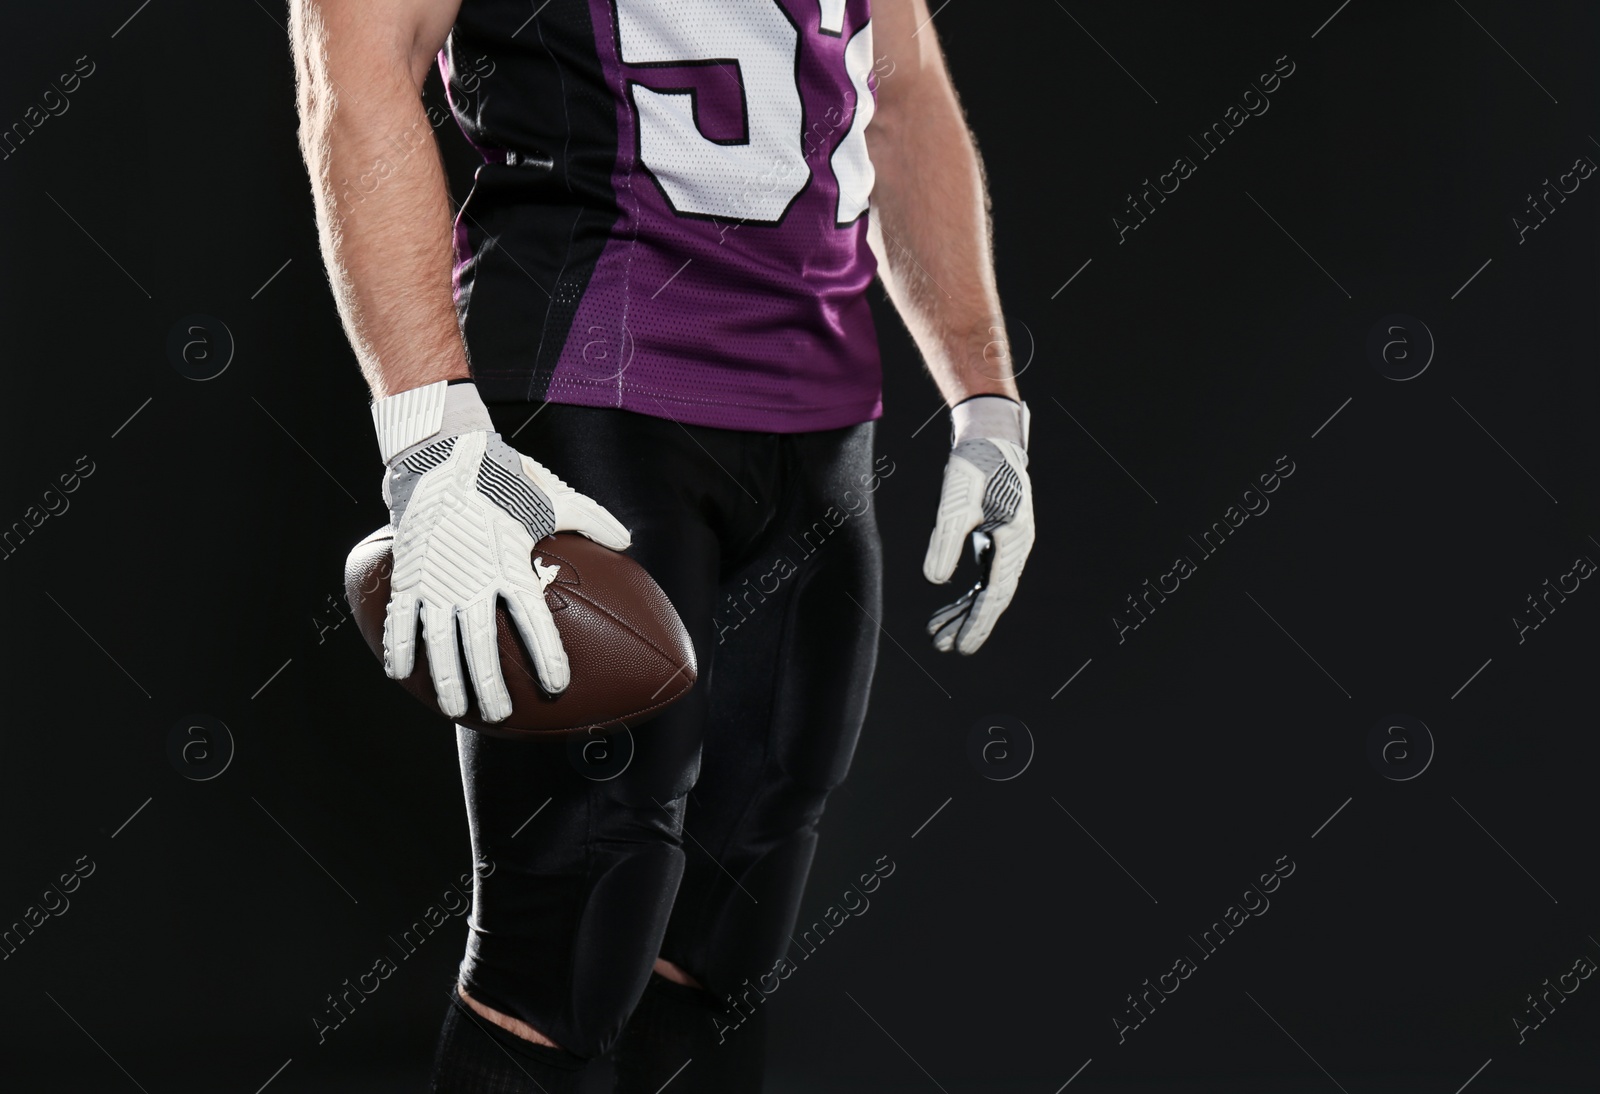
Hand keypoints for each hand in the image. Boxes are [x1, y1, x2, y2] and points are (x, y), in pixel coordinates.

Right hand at [373, 380, 629, 720]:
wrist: (443, 453)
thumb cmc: (504, 477)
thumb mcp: (553, 497)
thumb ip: (593, 520)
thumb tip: (627, 542)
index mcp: (510, 565)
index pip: (534, 622)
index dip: (547, 656)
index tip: (557, 686)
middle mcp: (472, 579)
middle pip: (481, 646)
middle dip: (491, 686)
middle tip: (501, 714)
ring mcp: (436, 579)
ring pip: (439, 642)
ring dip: (446, 679)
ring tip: (456, 708)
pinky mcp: (408, 572)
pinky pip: (400, 618)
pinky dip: (399, 646)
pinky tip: (401, 674)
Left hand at [923, 396, 1033, 653]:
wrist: (989, 437)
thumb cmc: (975, 464)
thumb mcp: (955, 501)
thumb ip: (945, 540)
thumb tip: (934, 581)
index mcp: (1014, 539)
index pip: (996, 592)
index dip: (978, 622)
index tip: (962, 646)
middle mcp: (1016, 546)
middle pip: (993, 597)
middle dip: (969, 625)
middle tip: (944, 649)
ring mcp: (1007, 545)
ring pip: (986, 589)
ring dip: (963, 613)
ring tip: (937, 637)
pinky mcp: (995, 540)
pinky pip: (982, 577)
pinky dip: (964, 596)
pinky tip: (946, 612)